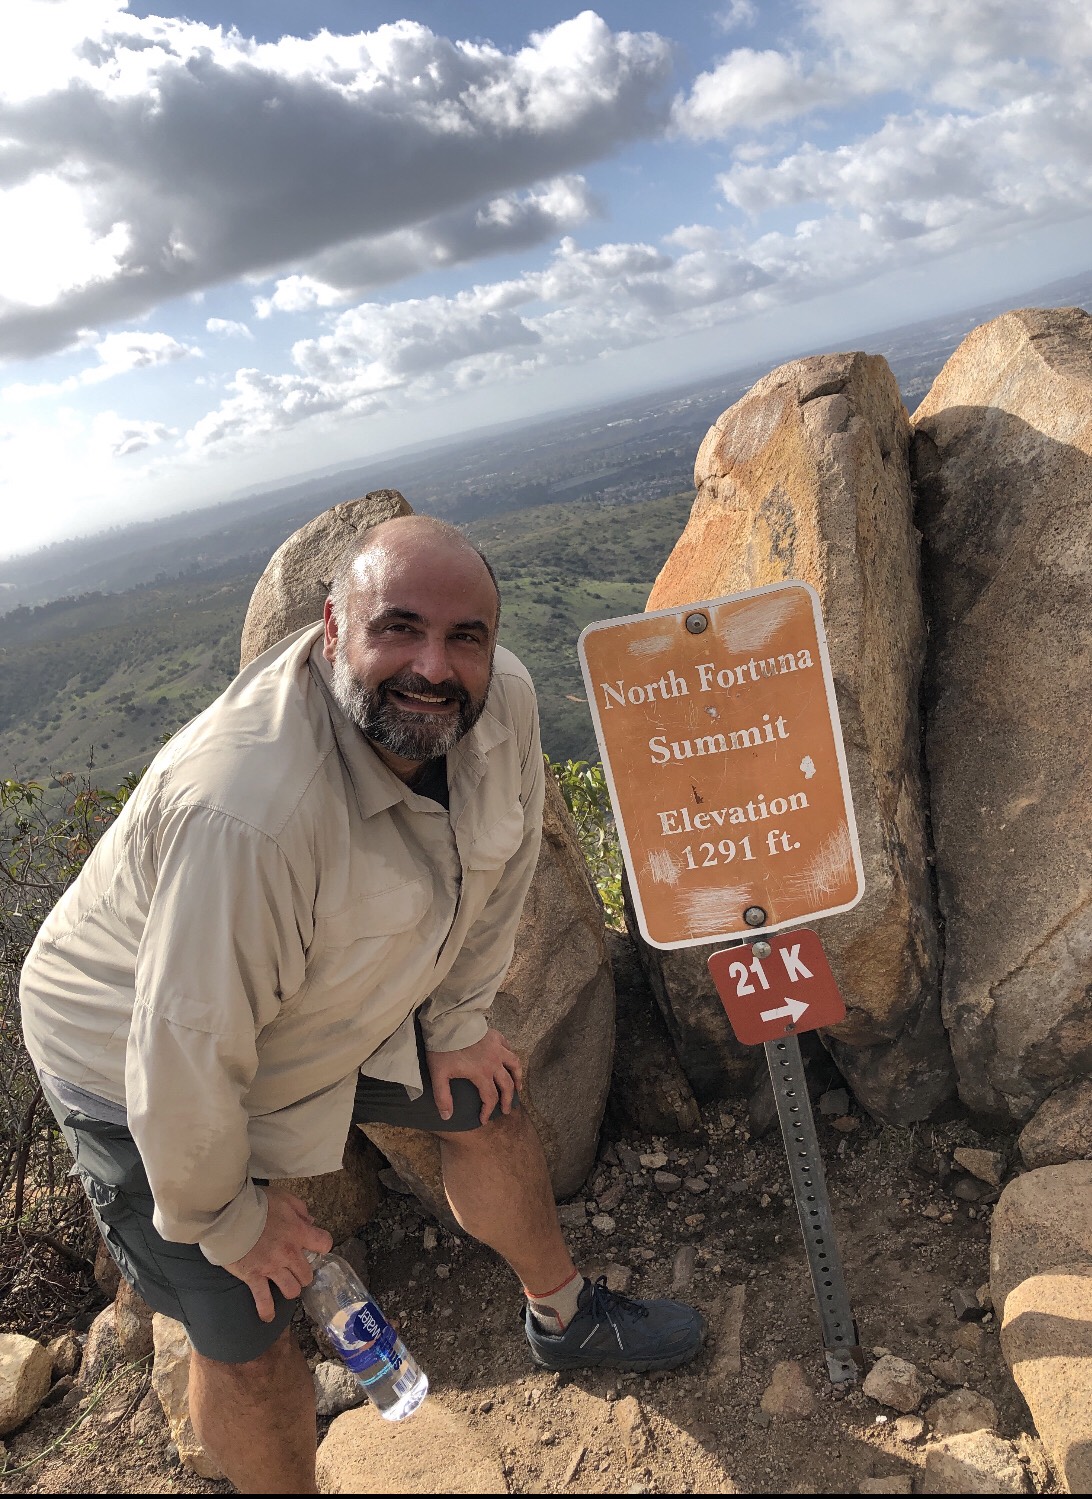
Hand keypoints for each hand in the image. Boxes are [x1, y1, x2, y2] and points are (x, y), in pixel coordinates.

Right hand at [224, 1186, 332, 1321]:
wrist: (230, 1215)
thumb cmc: (257, 1204)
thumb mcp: (284, 1197)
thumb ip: (300, 1208)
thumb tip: (310, 1220)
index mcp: (299, 1232)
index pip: (324, 1244)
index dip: (321, 1245)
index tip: (315, 1245)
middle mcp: (289, 1253)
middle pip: (307, 1274)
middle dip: (303, 1272)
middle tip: (296, 1268)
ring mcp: (272, 1268)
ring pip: (292, 1290)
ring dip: (290, 1288)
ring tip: (285, 1284)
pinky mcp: (254, 1277)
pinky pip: (264, 1300)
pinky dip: (266, 1310)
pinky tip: (268, 1316)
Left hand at [426, 1028, 522, 1125]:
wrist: (448, 1022)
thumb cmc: (443, 1049)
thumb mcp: (439, 1075)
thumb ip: (443, 1097)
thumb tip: (447, 1117)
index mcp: (481, 1074)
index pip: (490, 1098)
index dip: (488, 1111)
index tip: (483, 1120)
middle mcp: (494, 1063)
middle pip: (507, 1085)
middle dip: (507, 1100)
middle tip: (506, 1110)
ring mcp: (497, 1048)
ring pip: (514, 1065)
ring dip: (518, 1078)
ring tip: (518, 1087)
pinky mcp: (495, 1036)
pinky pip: (508, 1047)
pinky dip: (511, 1056)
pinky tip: (509, 1059)